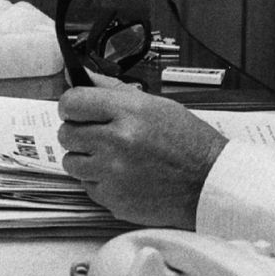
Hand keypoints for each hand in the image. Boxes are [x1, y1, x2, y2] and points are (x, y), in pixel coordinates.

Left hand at [57, 86, 228, 228]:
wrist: (208, 182)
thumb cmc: (187, 142)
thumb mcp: (156, 105)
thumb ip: (113, 90)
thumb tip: (81, 77)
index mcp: (129, 112)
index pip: (72, 102)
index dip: (72, 106)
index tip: (78, 110)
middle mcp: (117, 141)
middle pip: (67, 133)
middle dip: (79, 132)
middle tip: (100, 135)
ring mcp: (113, 173)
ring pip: (72, 162)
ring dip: (87, 159)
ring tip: (113, 157)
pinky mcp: (113, 198)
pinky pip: (87, 186)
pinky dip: (100, 181)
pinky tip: (123, 175)